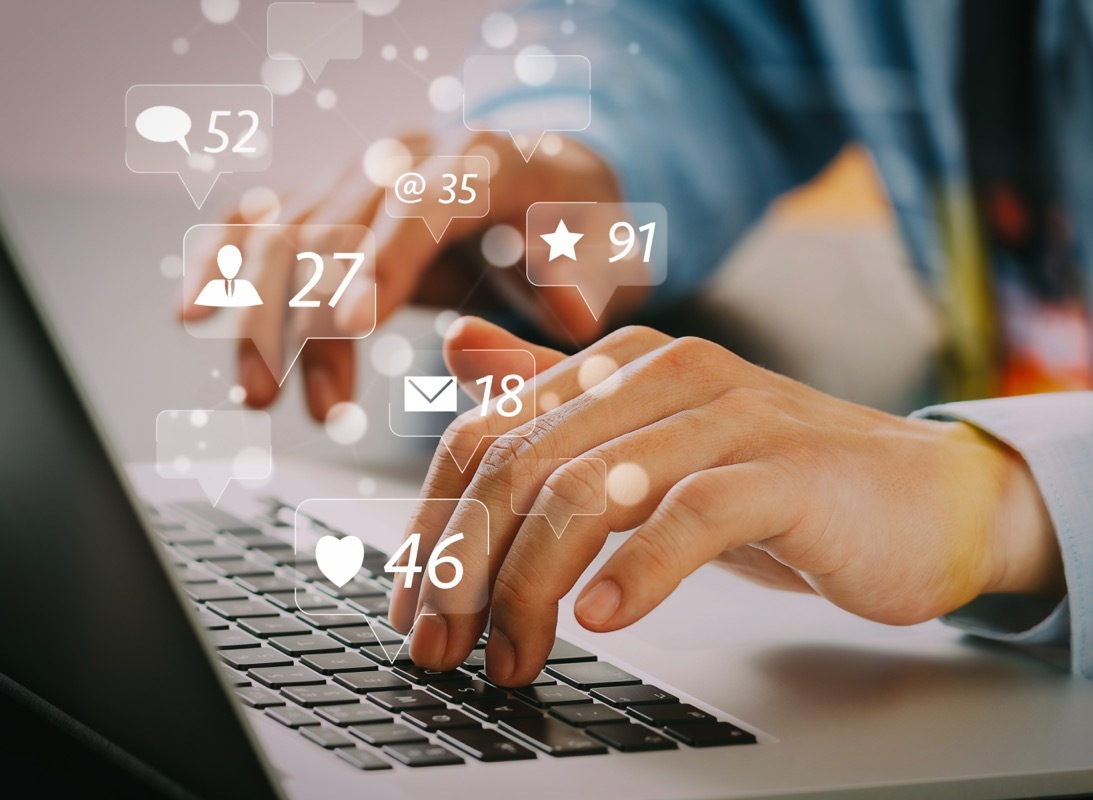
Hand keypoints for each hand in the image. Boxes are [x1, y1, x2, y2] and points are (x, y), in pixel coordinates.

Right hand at [177, 133, 630, 419]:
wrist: (549, 181)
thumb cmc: (578, 224)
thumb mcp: (606, 251)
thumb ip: (585, 279)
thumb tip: (566, 310)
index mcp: (482, 160)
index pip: (420, 204)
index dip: (380, 260)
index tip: (350, 324)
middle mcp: (408, 155)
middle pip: (335, 220)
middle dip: (300, 312)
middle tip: (282, 394)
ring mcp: (363, 172)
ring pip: (288, 231)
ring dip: (261, 315)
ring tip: (257, 397)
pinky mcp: (334, 199)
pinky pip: (265, 222)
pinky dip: (226, 265)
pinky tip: (196, 313)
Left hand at [391, 317, 1064, 686]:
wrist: (923, 500)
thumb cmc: (778, 482)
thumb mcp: (650, 444)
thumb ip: (556, 396)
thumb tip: (457, 352)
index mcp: (620, 366)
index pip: (486, 433)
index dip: (434, 525)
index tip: (414, 606)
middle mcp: (666, 374)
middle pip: (522, 465)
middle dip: (465, 568)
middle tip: (445, 649)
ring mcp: (729, 417)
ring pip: (589, 491)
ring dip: (532, 586)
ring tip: (515, 655)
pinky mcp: (786, 471)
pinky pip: (689, 517)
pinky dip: (634, 575)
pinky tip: (601, 620)